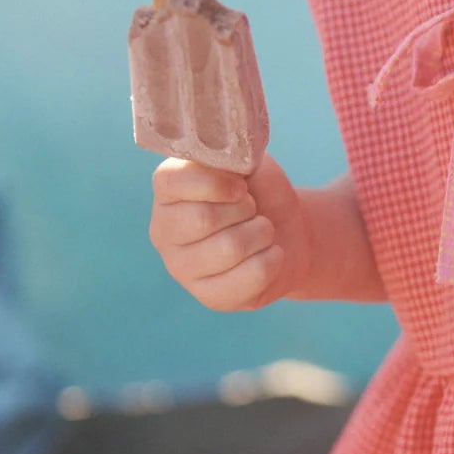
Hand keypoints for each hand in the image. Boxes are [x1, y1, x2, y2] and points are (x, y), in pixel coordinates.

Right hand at [148, 153, 313, 312]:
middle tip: (253, 209)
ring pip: (229, 248)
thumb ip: (230, 156)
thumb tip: (222, 158)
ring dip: (262, 233)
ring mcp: (183, 269)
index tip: (241, 185)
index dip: (212, 182)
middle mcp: (165, 231)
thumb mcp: (247, 163)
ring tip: (263, 230)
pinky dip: (273, 259)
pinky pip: (250, 276)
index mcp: (167, 193)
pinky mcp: (210, 297)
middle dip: (244, 209)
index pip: (171, 182)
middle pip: (202, 218)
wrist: (288, 232)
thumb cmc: (261, 192)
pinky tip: (270, 254)